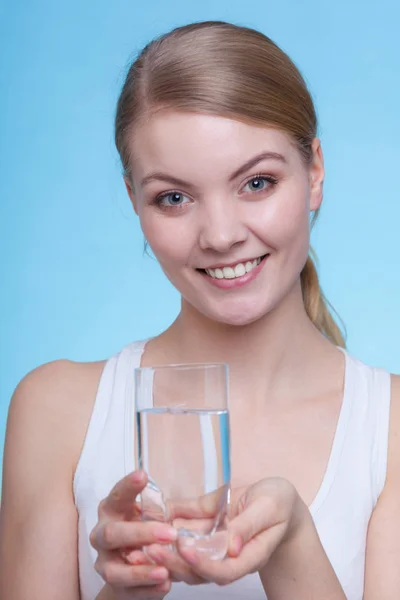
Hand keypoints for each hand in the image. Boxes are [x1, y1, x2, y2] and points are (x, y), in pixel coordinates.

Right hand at [90, 471, 178, 598]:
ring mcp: (104, 562)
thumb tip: (193, 500)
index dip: (127, 486)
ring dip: (140, 571)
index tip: (143, 475)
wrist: (130, 570)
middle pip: (111, 534)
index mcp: (112, 511)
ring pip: (114, 570)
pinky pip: (127, 591)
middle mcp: (102, 535)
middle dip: (140, 534)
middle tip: (170, 533)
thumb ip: (159, 510)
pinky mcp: (114, 586)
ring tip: (165, 571)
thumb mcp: (150, 516)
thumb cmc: (143, 531)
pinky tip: (164, 585)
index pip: (116, 496)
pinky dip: (146, 589)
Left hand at [157, 478, 309, 586]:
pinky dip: (167, 518)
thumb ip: (250, 526)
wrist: (276, 497)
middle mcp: (224, 554)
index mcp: (246, 556)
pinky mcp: (204, 520)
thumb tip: (232, 547)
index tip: (185, 549)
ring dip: (161, 546)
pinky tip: (149, 511)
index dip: (202, 564)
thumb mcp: (270, 509)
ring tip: (139, 539)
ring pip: (183, 549)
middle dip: (171, 561)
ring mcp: (212, 538)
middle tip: (148, 550)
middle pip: (195, 567)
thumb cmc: (279, 504)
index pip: (222, 571)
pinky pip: (183, 522)